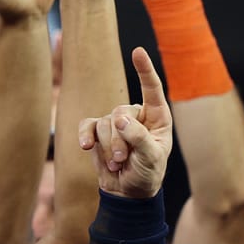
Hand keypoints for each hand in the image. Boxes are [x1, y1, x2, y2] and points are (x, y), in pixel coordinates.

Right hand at [79, 48, 172, 198]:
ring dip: (107, 146)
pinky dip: (86, 137)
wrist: (127, 192)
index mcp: (157, 117)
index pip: (151, 89)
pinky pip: (87, 126)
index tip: (137, 51)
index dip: (144, 70)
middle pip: (120, 111)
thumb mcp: (151, 157)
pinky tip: (86, 148)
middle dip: (118, 138)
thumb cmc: (147, 173)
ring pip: (103, 123)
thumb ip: (138, 138)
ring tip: (115, 163)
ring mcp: (115, 123)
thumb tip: (119, 119)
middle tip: (122, 159)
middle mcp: (136, 116)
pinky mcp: (97, 132)